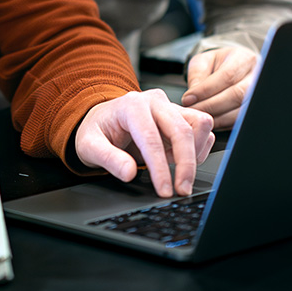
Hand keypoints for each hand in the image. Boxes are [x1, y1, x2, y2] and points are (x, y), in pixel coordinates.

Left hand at [73, 91, 214, 197]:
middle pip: (182, 130)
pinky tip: (176, 157)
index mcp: (131, 105)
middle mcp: (154, 101)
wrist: (103, 119)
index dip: (160, 168)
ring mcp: (170, 106)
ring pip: (200, 124)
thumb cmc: (97, 130)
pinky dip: (197, 148)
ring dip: (194, 151)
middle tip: (181, 189)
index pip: (151, 139)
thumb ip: (107, 158)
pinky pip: (202, 129)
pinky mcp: (181, 114)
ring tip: (173, 166)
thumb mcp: (89, 146)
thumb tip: (129, 172)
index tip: (164, 189)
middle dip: (186, 164)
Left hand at [182, 44, 258, 129]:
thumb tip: (191, 98)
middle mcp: (256, 76)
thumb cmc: (216, 64)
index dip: (206, 90)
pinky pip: (240, 121)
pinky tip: (211, 121)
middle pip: (237, 95)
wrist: (230, 68)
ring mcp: (259, 94)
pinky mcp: (255, 110)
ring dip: (218, 117)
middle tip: (193, 111)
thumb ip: (197, 76)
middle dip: (211, 106)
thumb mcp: (202, 62)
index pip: (227, 76)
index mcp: (243, 59)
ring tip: (201, 117)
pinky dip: (224, 123)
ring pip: (241, 111)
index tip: (188, 99)